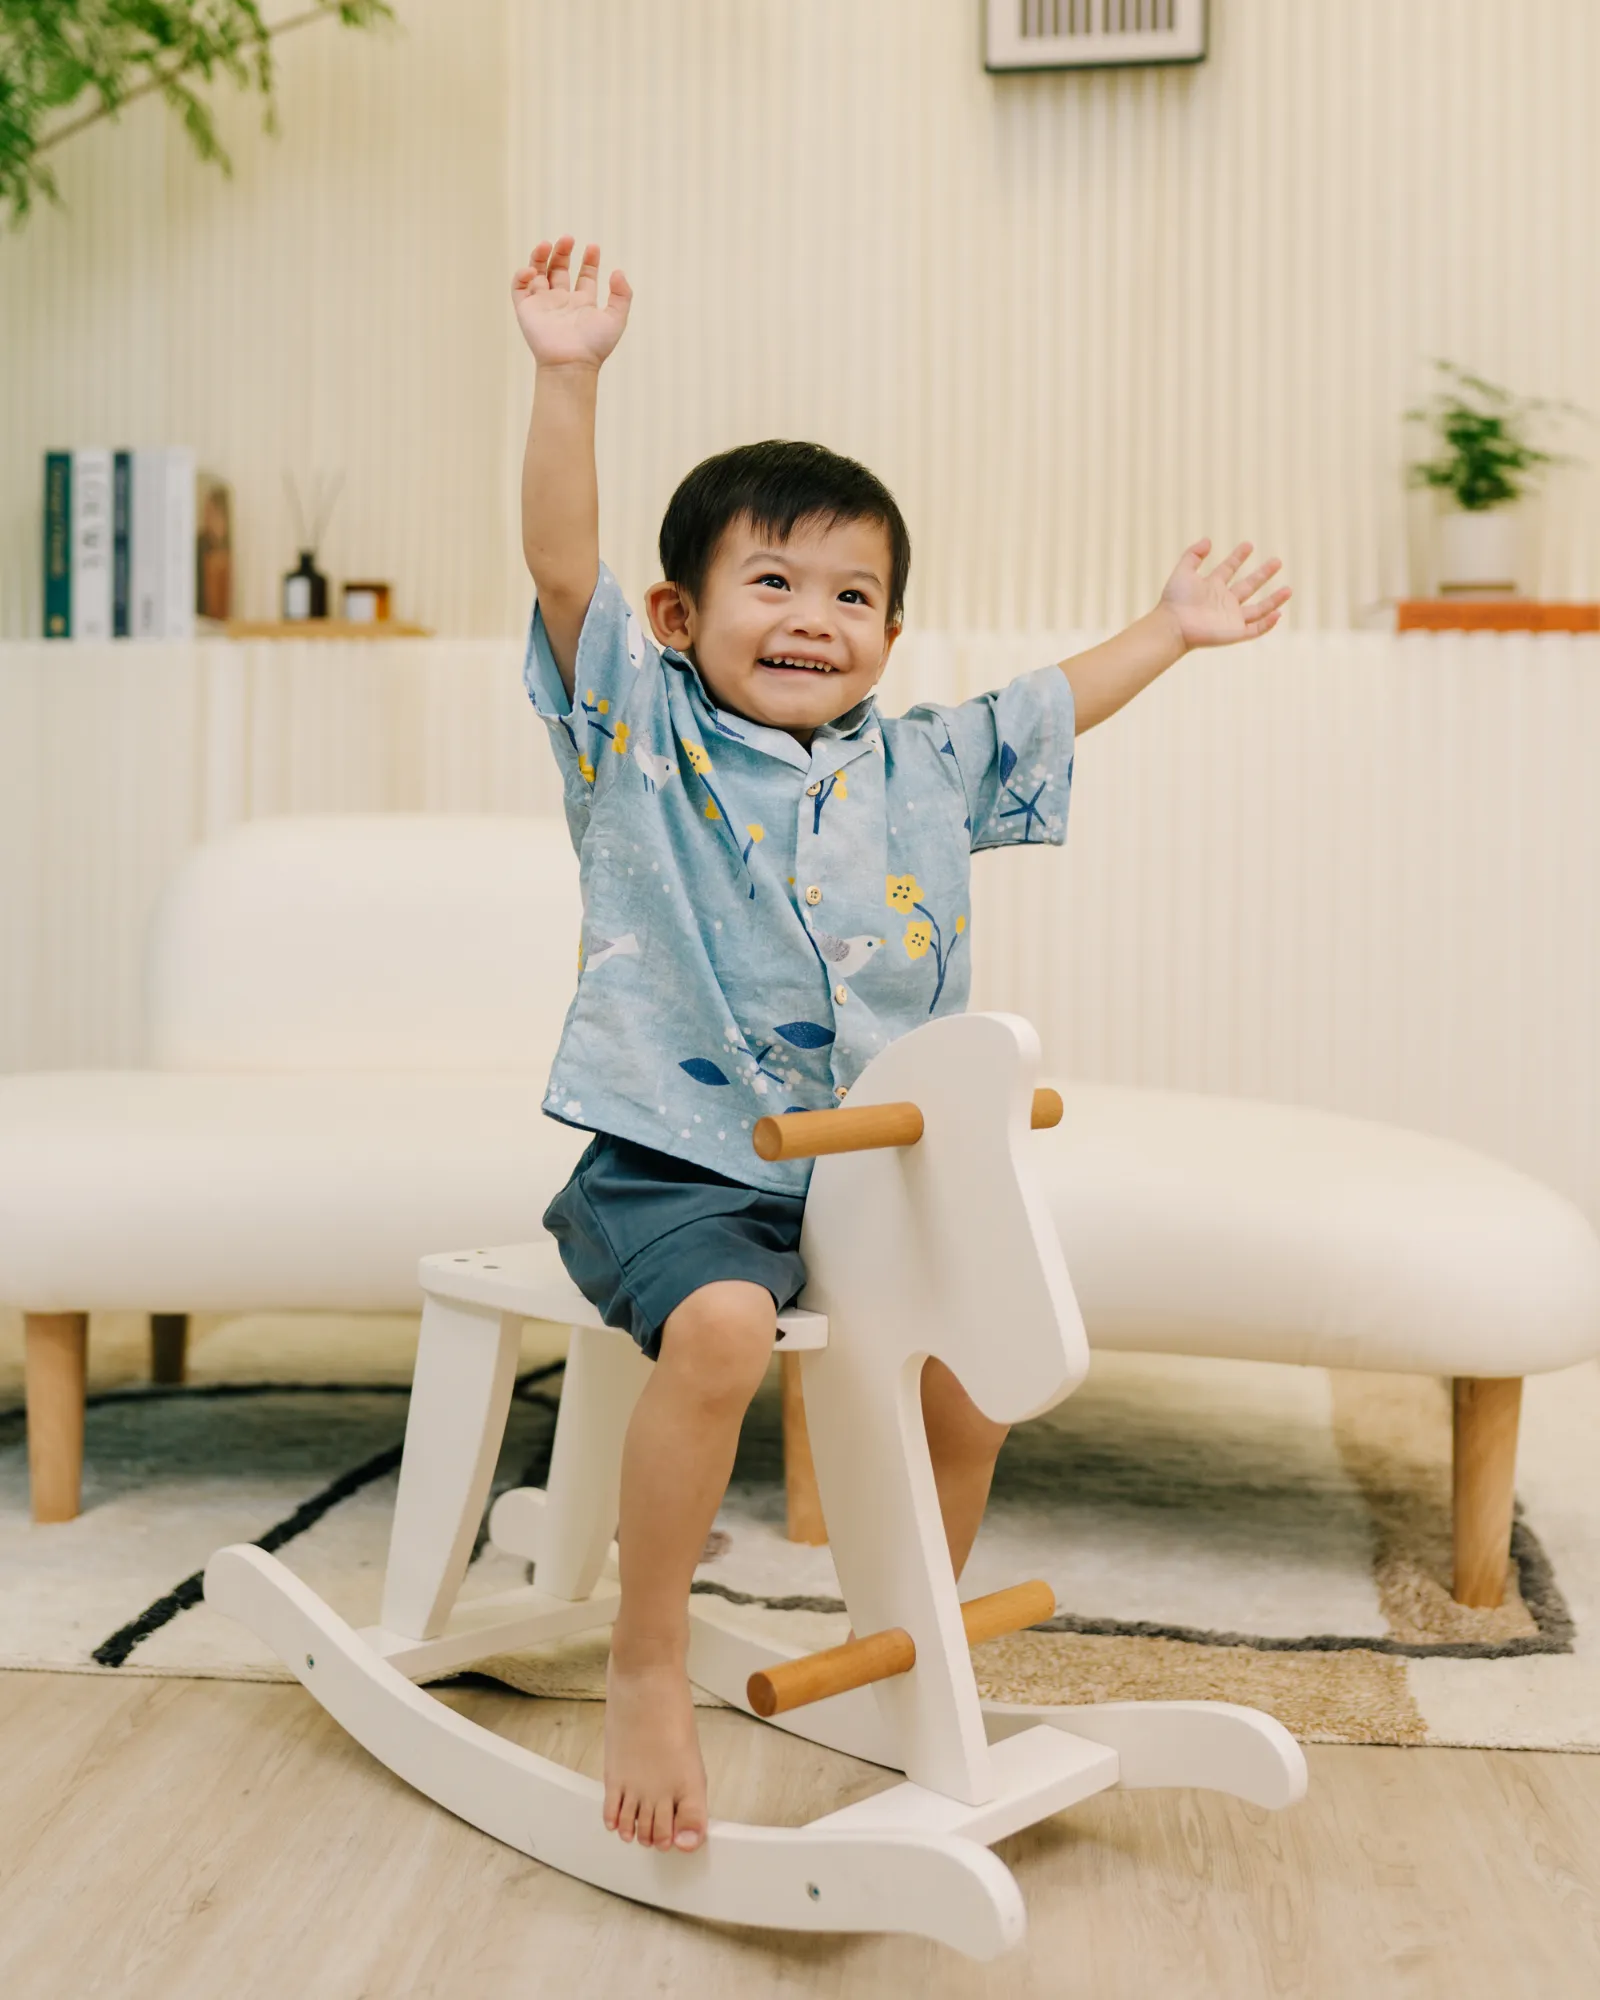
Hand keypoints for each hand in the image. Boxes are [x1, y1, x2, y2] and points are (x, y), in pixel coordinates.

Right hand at [512, 235, 632, 369]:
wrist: (571, 363)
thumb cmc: (594, 345)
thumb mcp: (616, 319)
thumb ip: (622, 295)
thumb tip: (618, 271)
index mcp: (582, 304)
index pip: (585, 276)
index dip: (589, 261)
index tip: (593, 247)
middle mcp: (562, 302)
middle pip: (560, 269)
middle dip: (564, 252)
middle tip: (569, 238)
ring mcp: (543, 304)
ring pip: (538, 272)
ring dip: (541, 256)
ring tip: (547, 244)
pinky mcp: (526, 309)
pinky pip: (519, 287)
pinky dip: (522, 274)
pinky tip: (532, 270)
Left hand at [1158, 539, 1290, 649]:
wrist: (1173, 625)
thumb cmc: (1175, 600)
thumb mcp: (1183, 571)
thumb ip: (1193, 554)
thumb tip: (1208, 540)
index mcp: (1212, 587)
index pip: (1229, 569)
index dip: (1238, 557)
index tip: (1248, 545)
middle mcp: (1224, 602)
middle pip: (1249, 586)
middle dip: (1263, 574)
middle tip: (1277, 561)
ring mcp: (1231, 618)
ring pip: (1258, 609)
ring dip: (1274, 600)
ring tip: (1289, 589)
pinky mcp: (1235, 633)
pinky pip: (1255, 629)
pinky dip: (1268, 623)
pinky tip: (1278, 613)